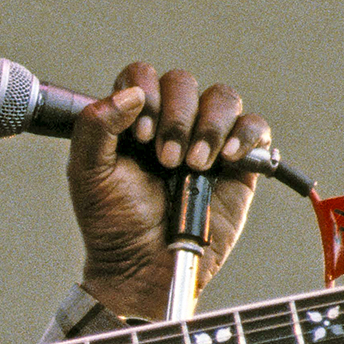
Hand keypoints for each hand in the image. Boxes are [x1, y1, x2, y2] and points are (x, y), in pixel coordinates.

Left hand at [69, 63, 271, 319]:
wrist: (144, 267)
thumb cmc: (113, 223)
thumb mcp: (87, 173)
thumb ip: (96, 126)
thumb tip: (132, 94)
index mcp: (133, 120)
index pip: (142, 76)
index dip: (144, 95)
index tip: (138, 136)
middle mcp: (171, 123)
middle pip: (183, 82)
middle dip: (175, 117)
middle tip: (165, 159)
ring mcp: (208, 140)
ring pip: (222, 98)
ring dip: (208, 126)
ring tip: (194, 165)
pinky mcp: (241, 163)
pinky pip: (256, 127)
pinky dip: (245, 134)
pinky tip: (227, 158)